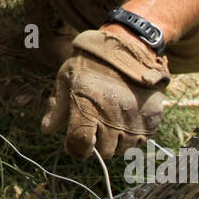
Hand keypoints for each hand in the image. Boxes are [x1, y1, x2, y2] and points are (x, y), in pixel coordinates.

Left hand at [41, 28, 169, 158]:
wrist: (128, 47)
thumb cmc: (91, 62)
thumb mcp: (67, 79)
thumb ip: (58, 108)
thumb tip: (47, 130)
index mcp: (88, 108)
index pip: (80, 145)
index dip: (75, 149)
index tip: (74, 143)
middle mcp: (113, 119)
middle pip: (103, 151)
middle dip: (96, 142)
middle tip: (95, 124)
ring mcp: (134, 122)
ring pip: (122, 149)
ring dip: (115, 140)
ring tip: (112, 119)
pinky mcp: (151, 121)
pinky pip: (140, 142)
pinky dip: (132, 135)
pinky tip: (126, 117)